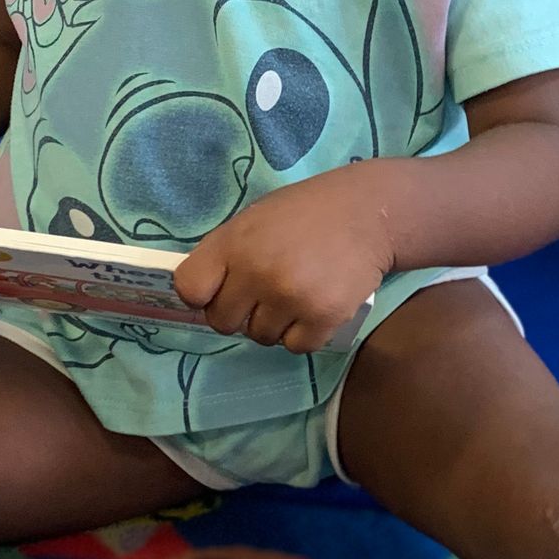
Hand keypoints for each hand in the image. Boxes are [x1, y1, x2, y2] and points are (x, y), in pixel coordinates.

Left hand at [173, 170, 395, 352]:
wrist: (368, 212)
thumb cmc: (306, 213)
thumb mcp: (255, 220)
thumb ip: (227, 254)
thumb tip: (202, 295)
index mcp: (233, 243)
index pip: (190, 289)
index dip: (203, 295)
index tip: (219, 291)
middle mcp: (257, 272)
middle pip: (223, 322)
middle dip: (240, 312)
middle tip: (264, 294)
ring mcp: (290, 297)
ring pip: (261, 337)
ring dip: (275, 324)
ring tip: (295, 295)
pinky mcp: (322, 317)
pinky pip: (295, 346)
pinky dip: (303, 333)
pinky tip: (314, 307)